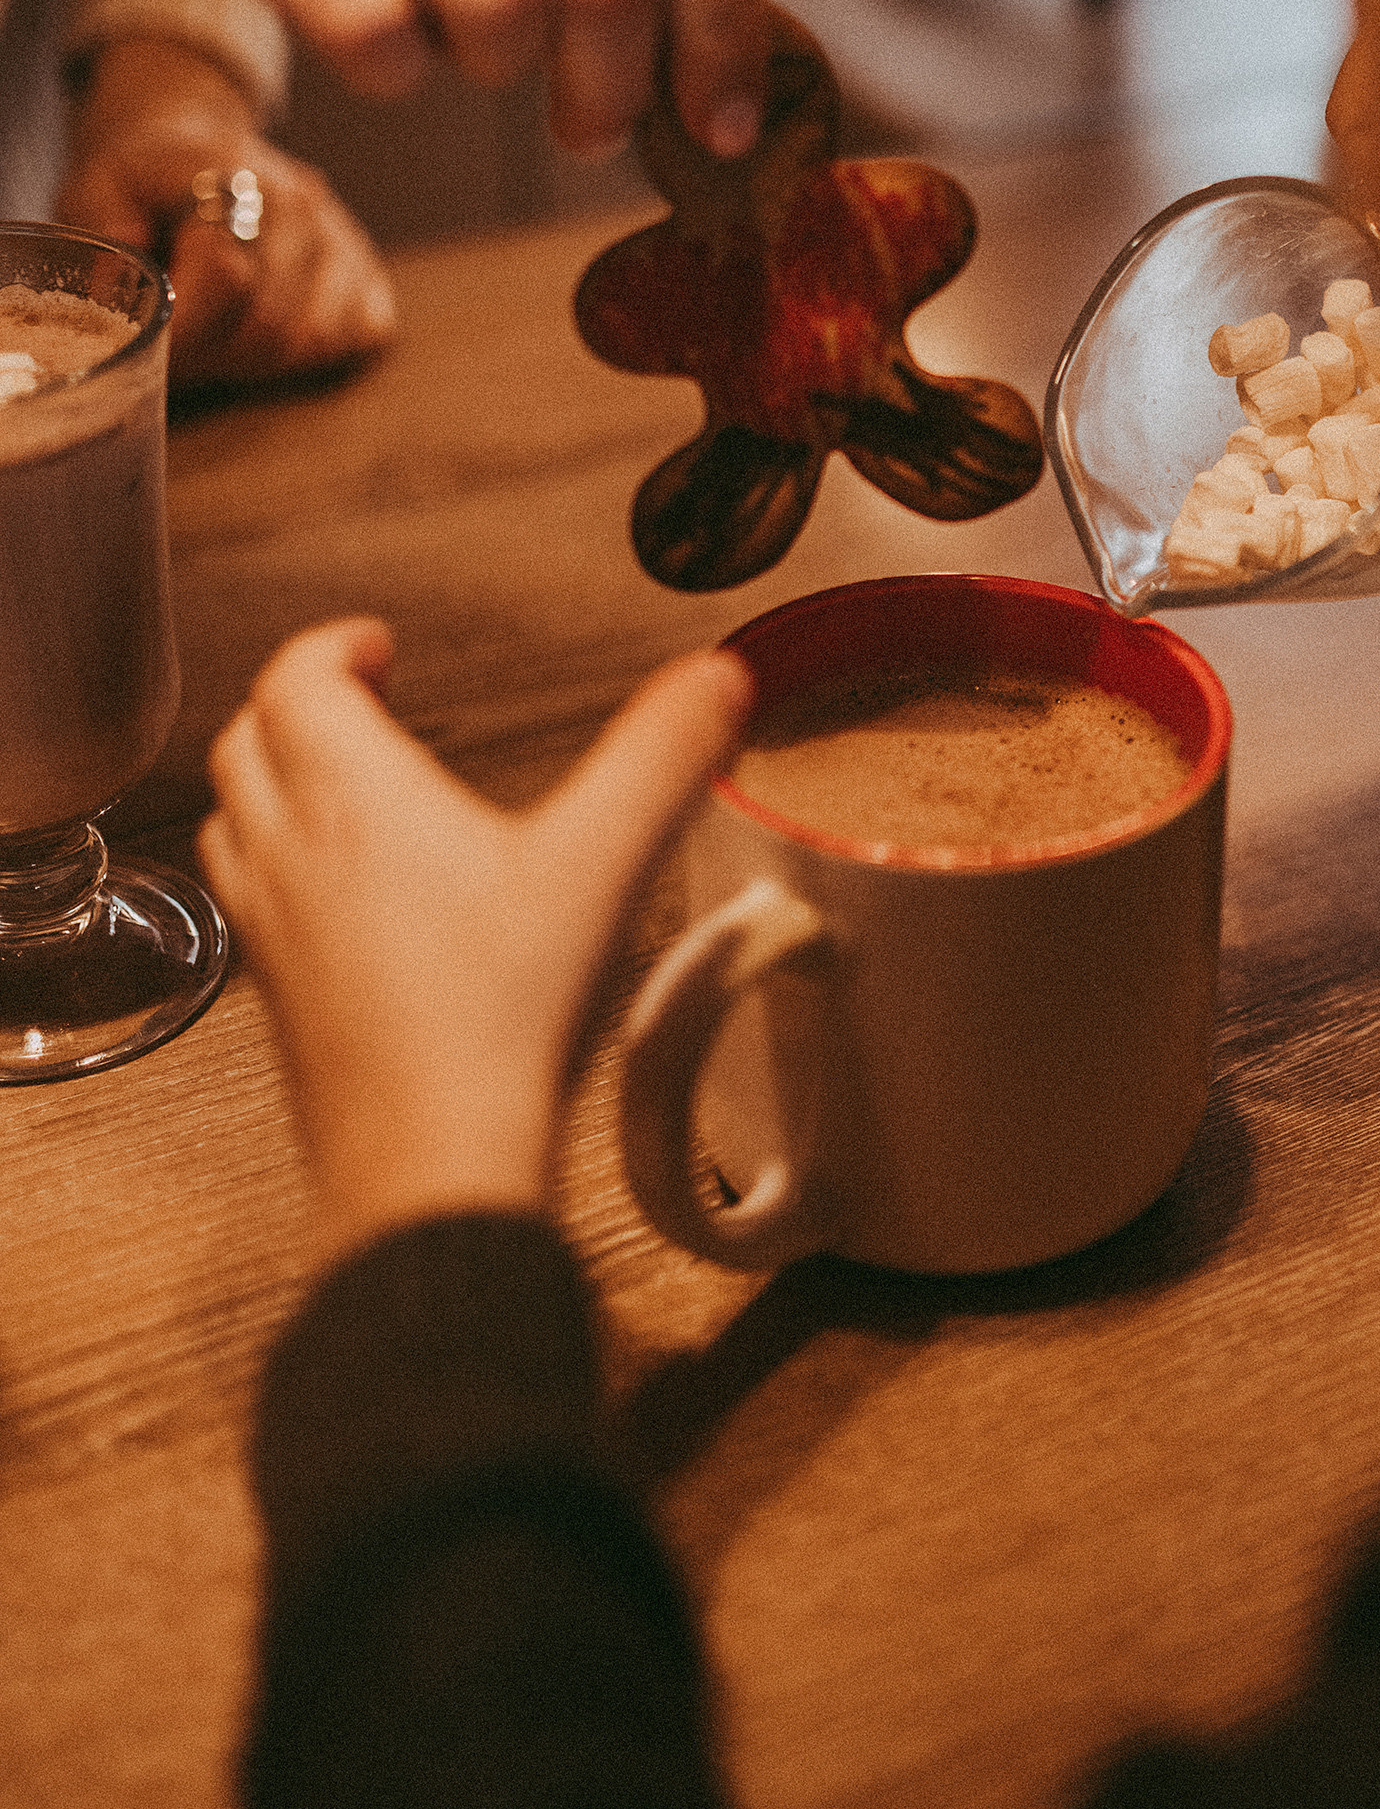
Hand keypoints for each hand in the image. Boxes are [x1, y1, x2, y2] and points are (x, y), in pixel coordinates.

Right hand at [0, 0, 773, 159]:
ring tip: (455, 55)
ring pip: (506, 5)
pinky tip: (367, 44)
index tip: (715, 120)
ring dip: (497, 76)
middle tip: (582, 123)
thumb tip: (704, 42)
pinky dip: (390, 77)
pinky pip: (375, 30)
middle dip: (615, 86)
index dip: (724, 36)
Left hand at [58, 39, 396, 384]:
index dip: (185, 328)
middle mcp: (301, 206)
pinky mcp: (368, 270)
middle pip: (272, 321)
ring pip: (313, 338)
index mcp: (233, 180)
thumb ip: (104, 221)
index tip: (149, 346)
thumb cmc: (141, 180)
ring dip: (257, 358)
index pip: (228, 277)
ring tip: (215, 341)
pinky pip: (360, 335)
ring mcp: (341, 239)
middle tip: (174, 353)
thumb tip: (124, 262)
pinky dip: (312, 351)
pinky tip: (268, 334)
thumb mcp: (98, 185)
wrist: (194, 142)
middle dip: (215, 355)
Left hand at [200, 620, 754, 1266]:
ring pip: (234, 819)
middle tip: (359, 699)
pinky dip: (278, 865)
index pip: (295, 680)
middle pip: (250, 740)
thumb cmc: (499, 1020)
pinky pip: (249, 901)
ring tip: (339, 784)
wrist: (431, 1163)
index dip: (333, 646)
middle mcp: (291, 854)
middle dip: (300, 702)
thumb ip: (664, 759)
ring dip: (273, 779)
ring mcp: (273, 931)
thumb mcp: (604, 863)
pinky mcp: (278, 1000)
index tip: (377, 646)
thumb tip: (716, 680)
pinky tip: (345, 903)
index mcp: (353, 797)